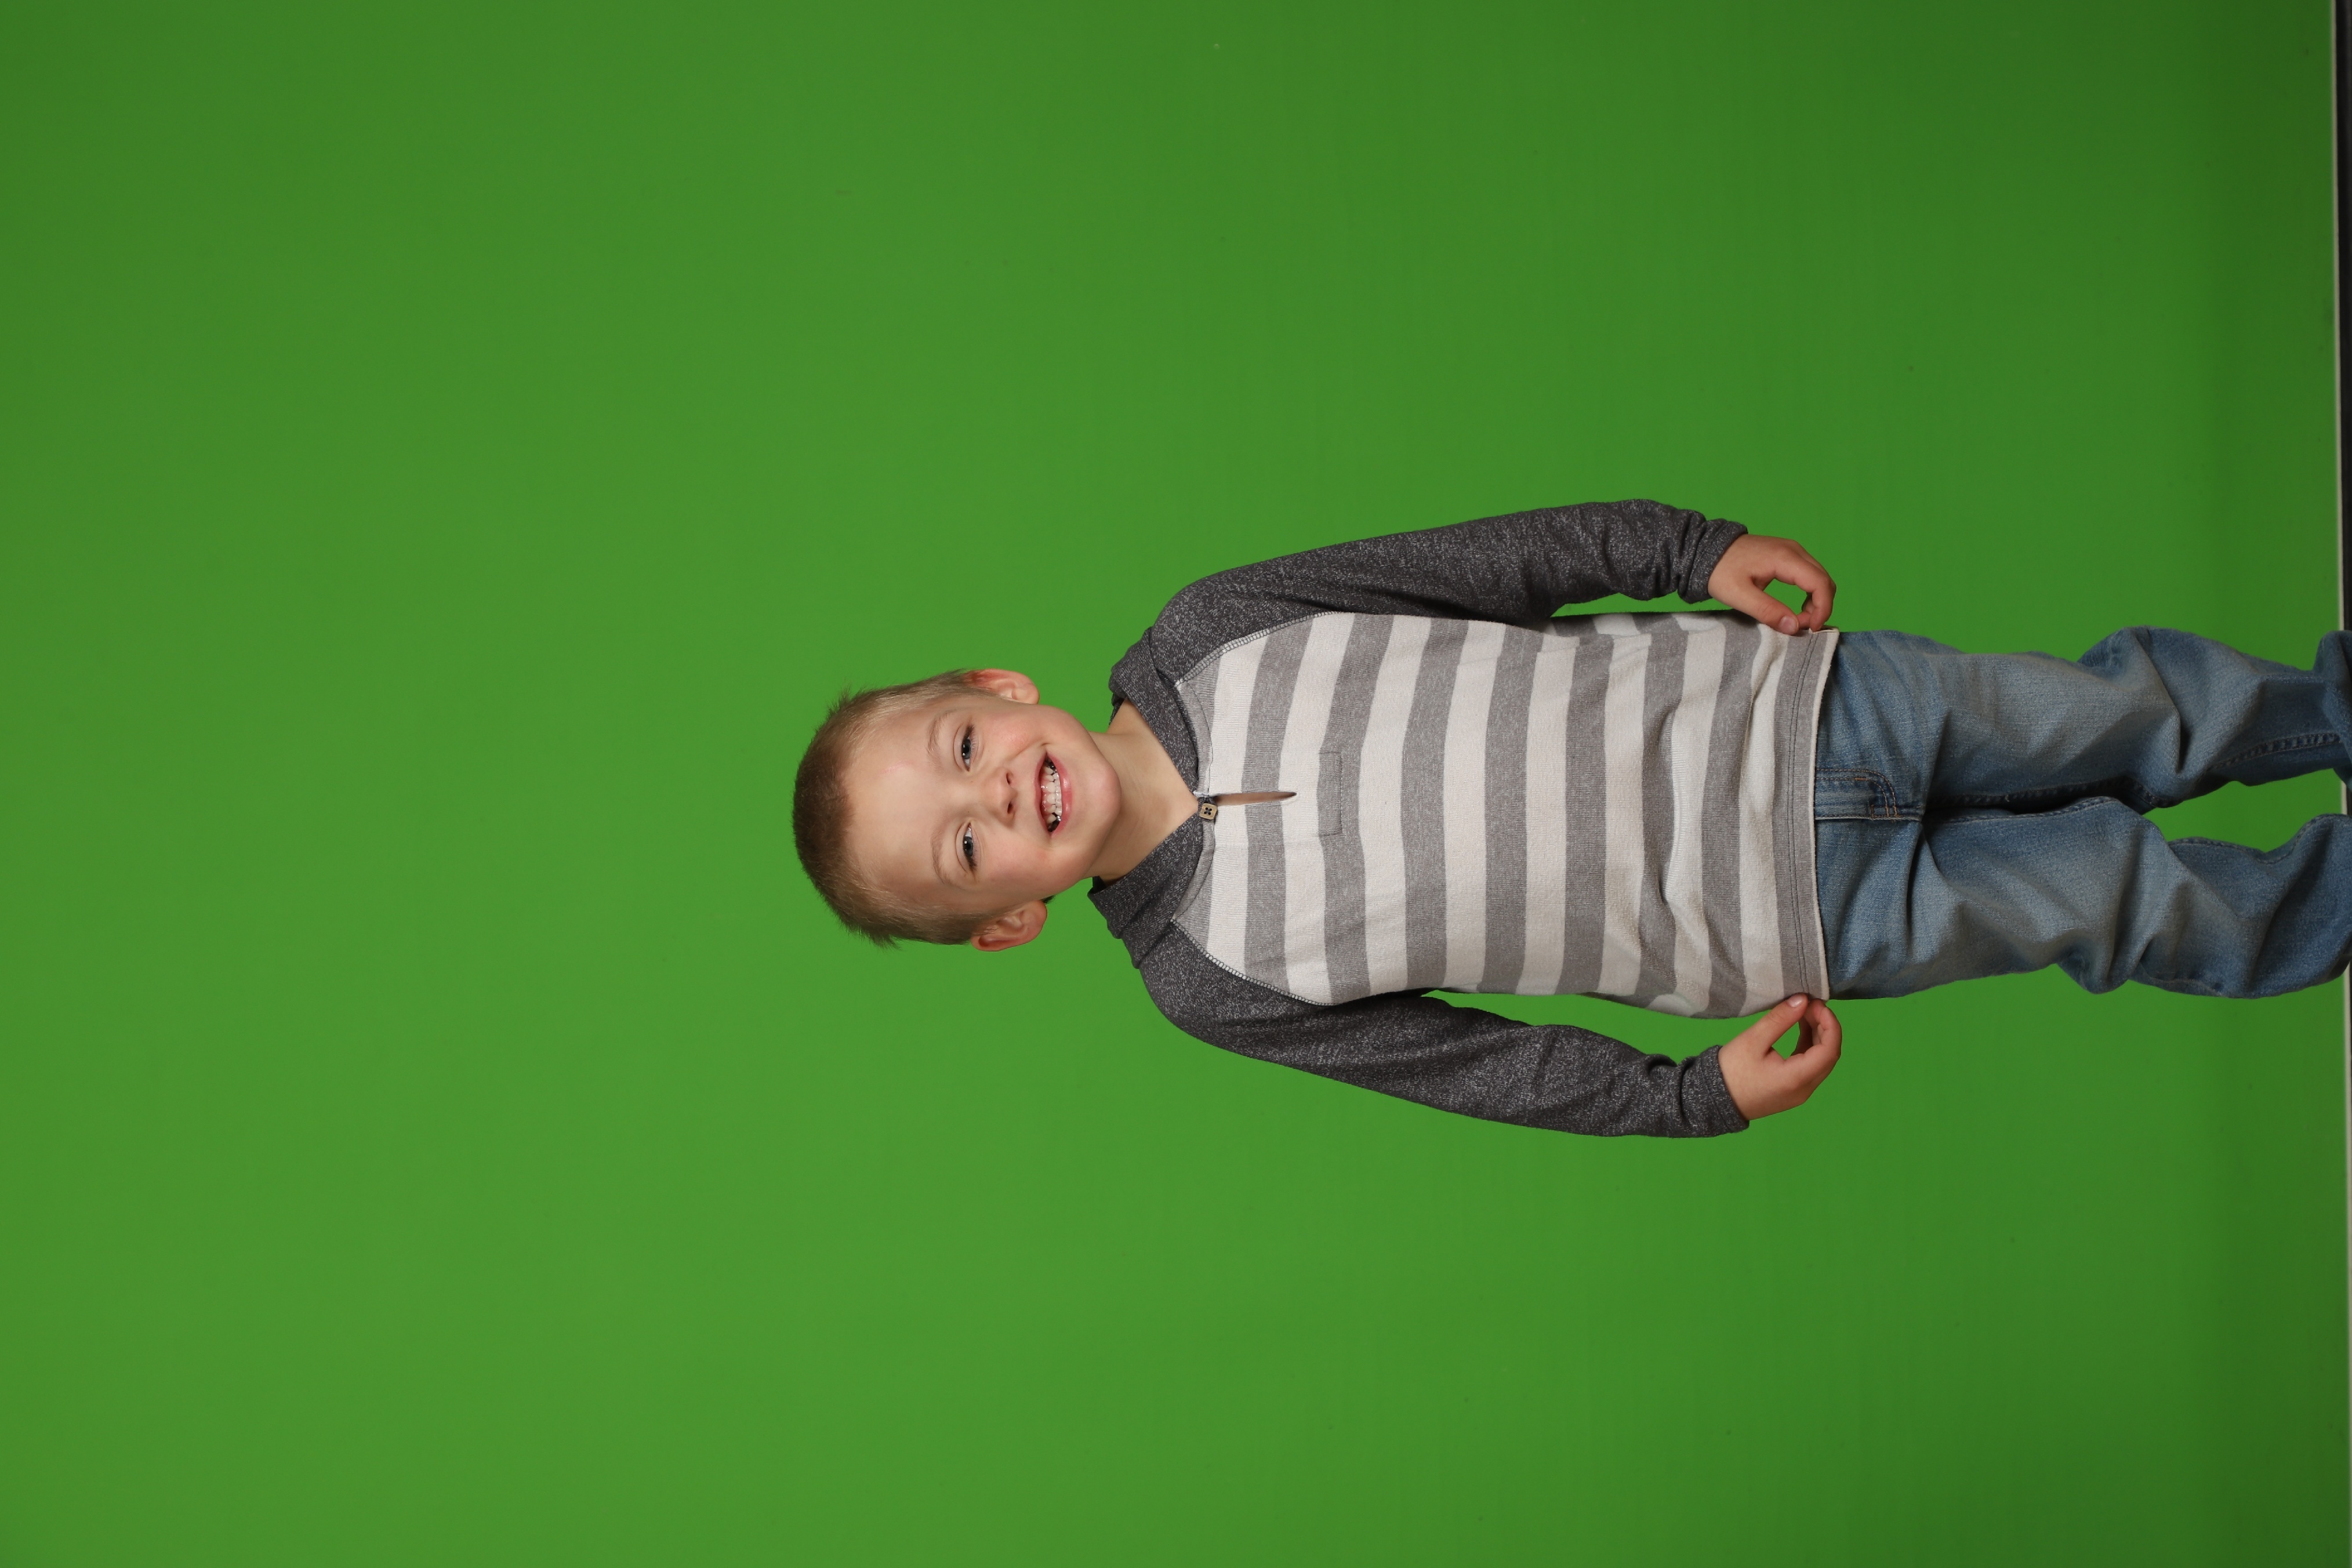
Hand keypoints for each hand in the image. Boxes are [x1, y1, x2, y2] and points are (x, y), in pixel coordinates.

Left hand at [1707, 534, 1835, 634]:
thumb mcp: (1738, 595)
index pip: (1820, 584)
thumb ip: (1767, 610)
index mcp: (1784, 557)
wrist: (1706, 550)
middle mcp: (1794, 550)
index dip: (1822, 609)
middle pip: (1824, 581)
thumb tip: (1793, 627)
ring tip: (1797, 620)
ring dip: (1816, 602)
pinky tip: (1796, 609)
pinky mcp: (1787, 555)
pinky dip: (1810, 594)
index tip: (1810, 629)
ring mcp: (1792, 550)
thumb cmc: (1719, 571)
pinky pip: (1809, 575)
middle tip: (1802, 628)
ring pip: (1819, 578)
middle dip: (1820, 608)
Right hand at [1717, 994, 1841, 1119]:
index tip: (1817, 1004)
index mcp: (1797, 1078)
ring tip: (1805, 1013)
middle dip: (1825, 1027)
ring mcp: (1800, 1093)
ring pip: (1821, 1061)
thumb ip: (1780, 1019)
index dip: (1829, 1024)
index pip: (1829, 1050)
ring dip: (1818, 1036)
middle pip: (1829, 1056)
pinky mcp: (1793, 1091)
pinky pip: (1810, 1067)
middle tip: (1810, 1004)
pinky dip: (1810, 1047)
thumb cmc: (1731, 1071)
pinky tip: (1801, 1029)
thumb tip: (1803, 1000)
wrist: (1713, 1101)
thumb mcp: (1753, 1040)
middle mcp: (1805, 1089)